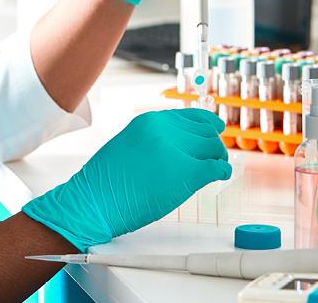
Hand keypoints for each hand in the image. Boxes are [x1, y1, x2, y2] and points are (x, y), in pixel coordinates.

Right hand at [21, 108, 231, 251]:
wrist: (94, 201)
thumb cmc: (107, 181)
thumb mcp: (129, 144)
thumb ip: (154, 138)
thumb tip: (181, 143)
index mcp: (149, 121)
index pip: (190, 116)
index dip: (207, 124)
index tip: (216, 128)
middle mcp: (163, 130)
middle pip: (205, 132)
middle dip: (213, 145)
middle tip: (215, 157)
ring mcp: (175, 150)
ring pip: (213, 148)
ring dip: (218, 158)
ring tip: (216, 168)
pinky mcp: (185, 173)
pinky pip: (216, 168)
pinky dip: (222, 171)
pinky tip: (220, 176)